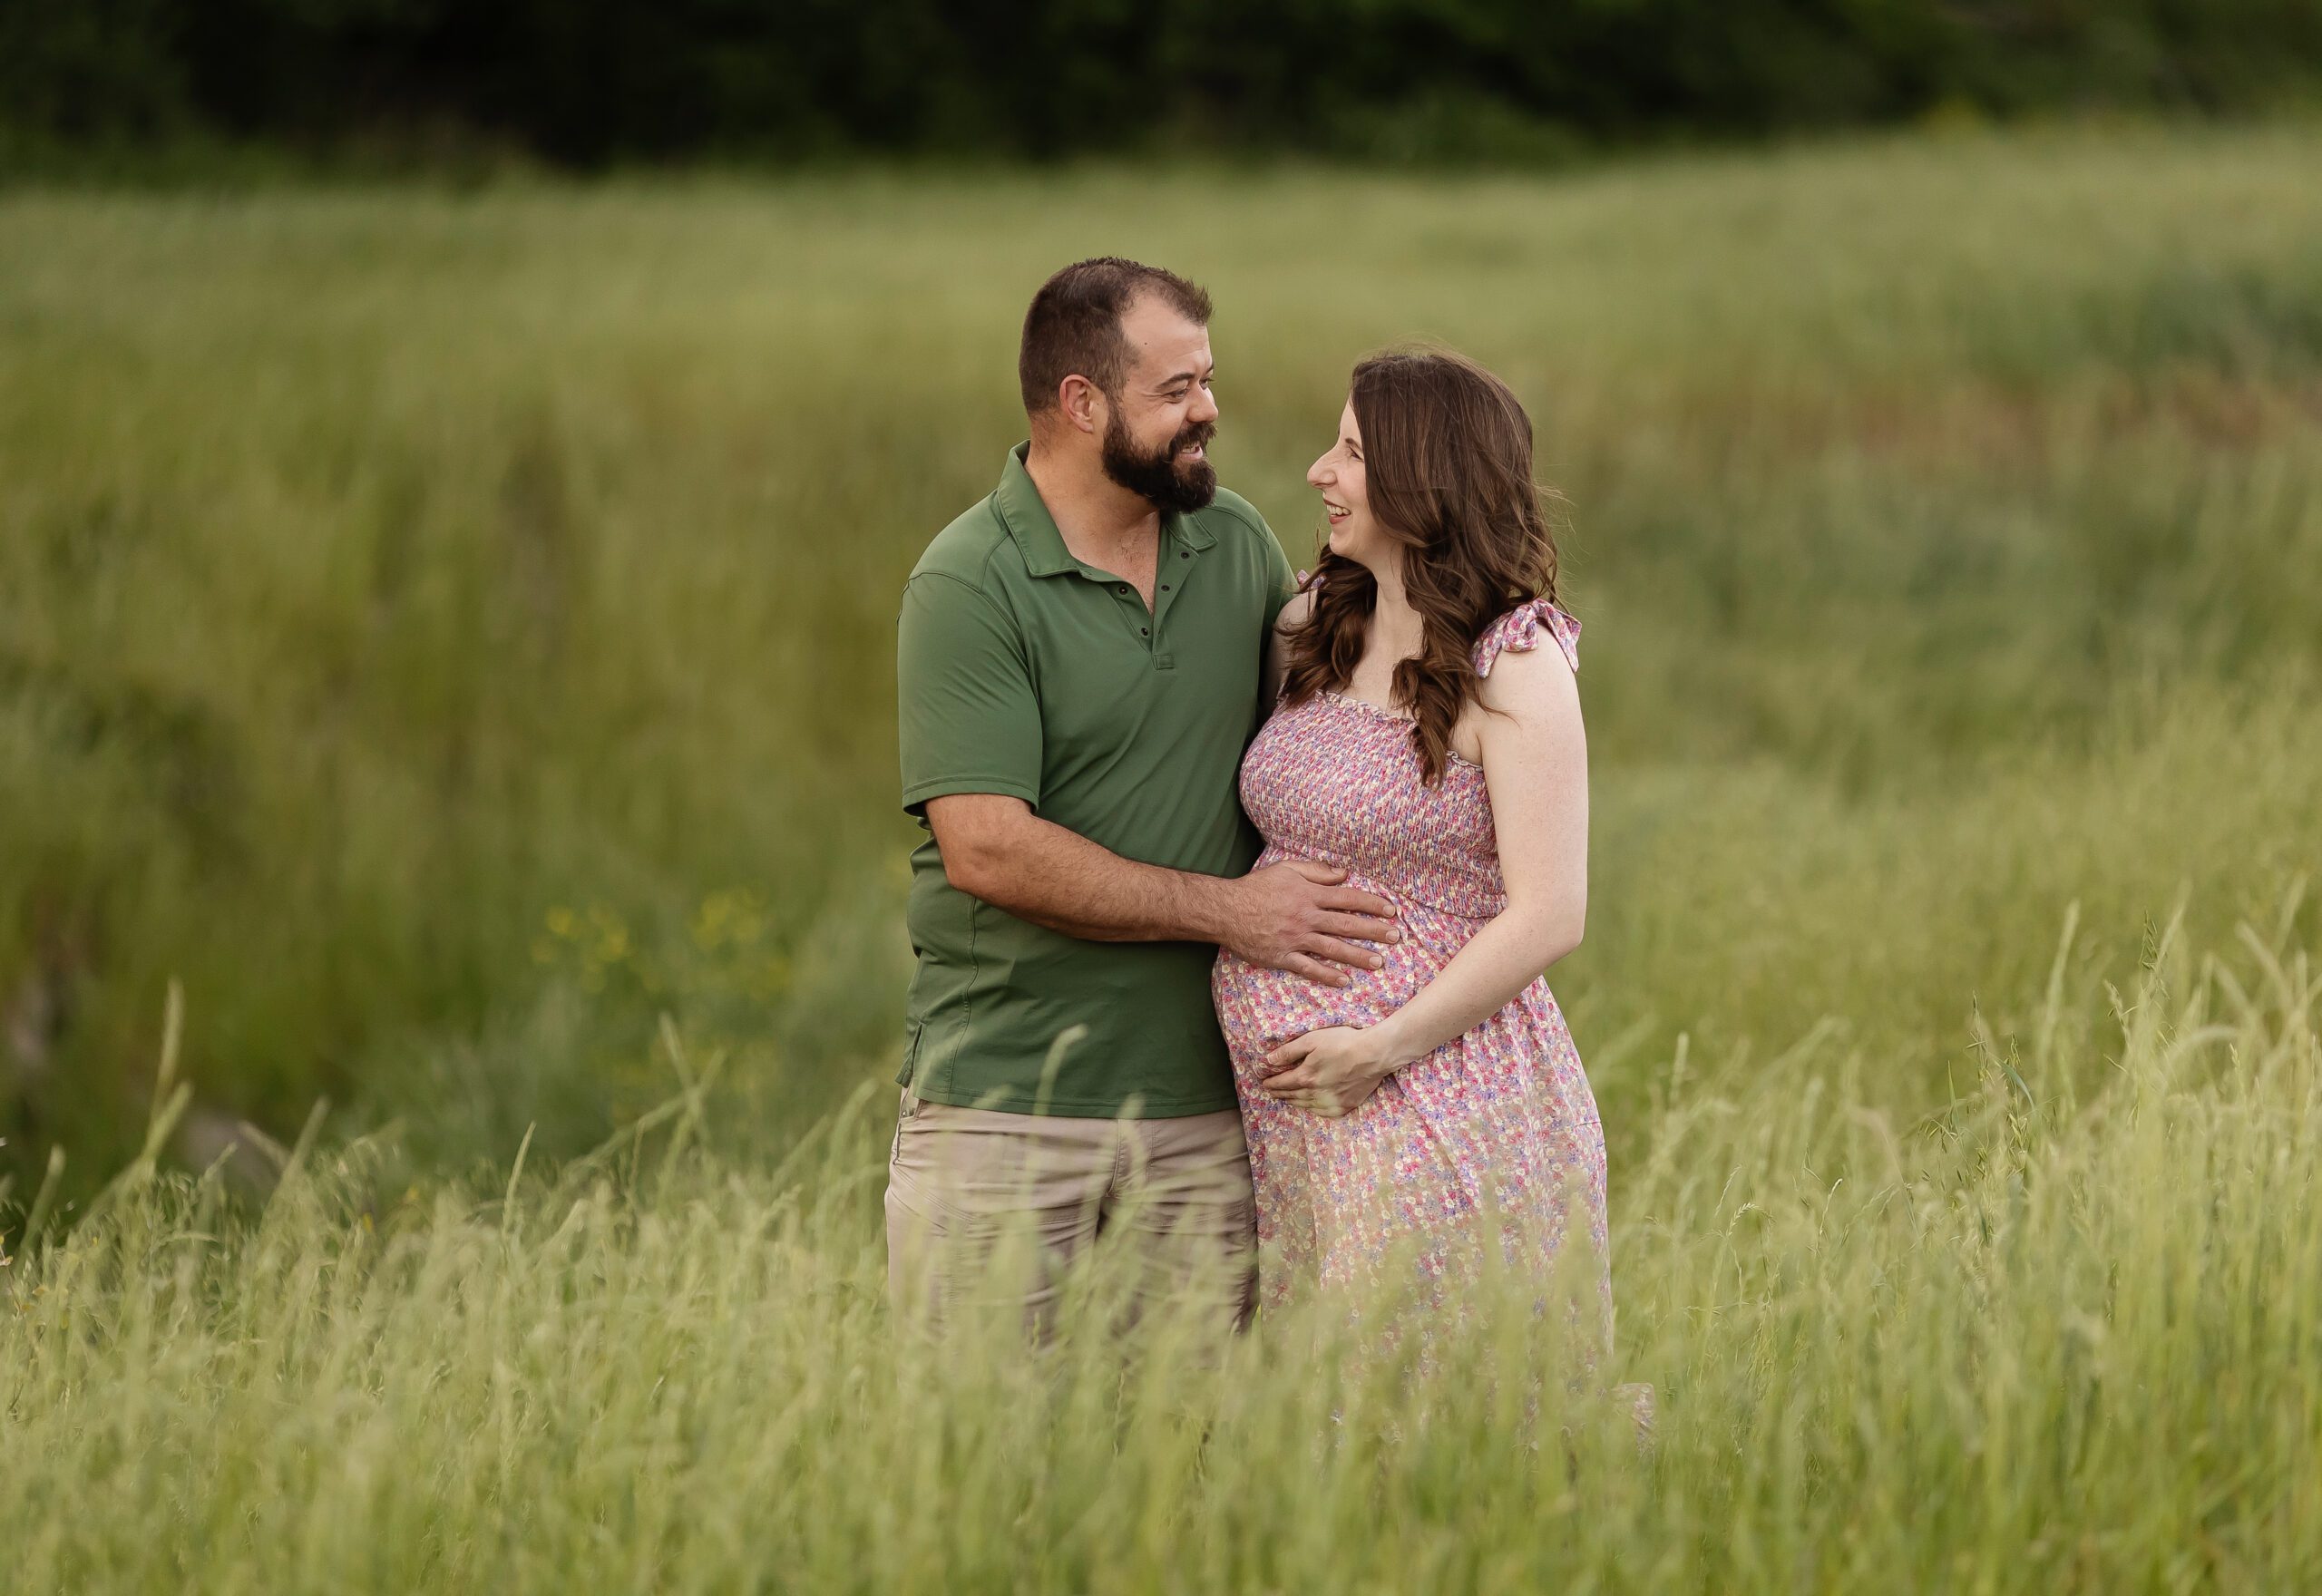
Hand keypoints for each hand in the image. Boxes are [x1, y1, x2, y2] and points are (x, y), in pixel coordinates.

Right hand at [1221, 861, 1399, 986]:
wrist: (1225, 910)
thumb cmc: (1256, 887)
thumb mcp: (1286, 869)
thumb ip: (1316, 871)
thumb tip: (1344, 874)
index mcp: (1308, 894)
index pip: (1348, 898)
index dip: (1372, 904)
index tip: (1391, 910)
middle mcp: (1306, 917)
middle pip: (1346, 925)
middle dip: (1374, 931)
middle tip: (1396, 938)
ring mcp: (1294, 939)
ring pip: (1332, 949)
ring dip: (1358, 956)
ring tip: (1379, 963)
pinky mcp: (1282, 957)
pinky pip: (1308, 968)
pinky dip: (1327, 976)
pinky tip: (1345, 981)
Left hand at [1258, 1024, 1403, 1116]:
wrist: (1374, 1054)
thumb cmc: (1343, 1042)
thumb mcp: (1312, 1040)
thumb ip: (1289, 1051)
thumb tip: (1269, 1060)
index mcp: (1306, 1077)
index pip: (1282, 1083)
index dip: (1271, 1083)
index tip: (1263, 1083)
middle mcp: (1316, 1094)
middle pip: (1292, 1096)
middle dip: (1279, 1093)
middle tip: (1270, 1092)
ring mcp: (1331, 1102)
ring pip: (1305, 1105)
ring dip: (1293, 1102)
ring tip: (1286, 1099)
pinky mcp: (1345, 1106)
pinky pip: (1322, 1112)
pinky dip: (1312, 1109)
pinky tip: (1309, 1106)